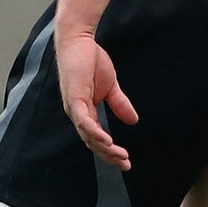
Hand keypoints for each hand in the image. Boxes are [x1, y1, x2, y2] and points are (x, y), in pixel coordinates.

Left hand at [56, 30, 136, 170]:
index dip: (110, 151)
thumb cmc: (91, 61)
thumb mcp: (110, 87)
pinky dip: (94, 131)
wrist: (79, 41)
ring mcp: (74, 106)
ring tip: (119, 156)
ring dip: (104, 147)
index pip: (96, 138)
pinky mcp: (74, 97)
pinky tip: (105, 140)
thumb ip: (119, 104)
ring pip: (87, 135)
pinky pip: (83, 120)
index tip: (126, 162)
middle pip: (91, 142)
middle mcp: (77, 113)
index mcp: (85, 112)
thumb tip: (133, 121)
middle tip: (125, 165)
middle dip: (109, 156)